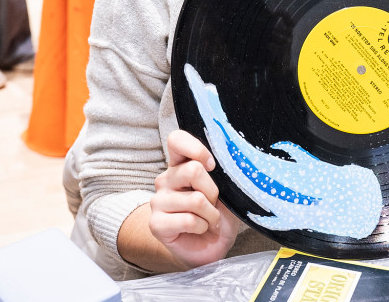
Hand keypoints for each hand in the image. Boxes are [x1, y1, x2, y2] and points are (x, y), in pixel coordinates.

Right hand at [148, 130, 239, 269]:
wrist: (210, 248)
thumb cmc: (218, 216)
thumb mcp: (228, 192)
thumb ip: (224, 175)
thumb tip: (232, 162)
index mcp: (181, 165)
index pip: (177, 140)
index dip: (196, 149)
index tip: (212, 165)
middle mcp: (166, 179)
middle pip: (193, 170)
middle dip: (213, 191)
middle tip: (214, 204)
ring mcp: (158, 201)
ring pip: (195, 199)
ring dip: (211, 214)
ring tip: (209, 220)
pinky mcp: (156, 223)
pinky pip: (189, 220)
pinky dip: (202, 227)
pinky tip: (199, 230)